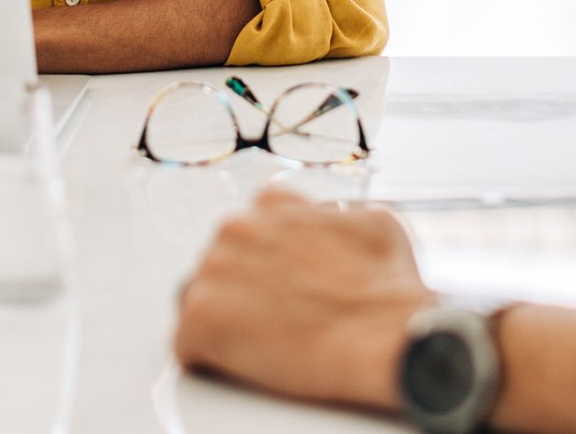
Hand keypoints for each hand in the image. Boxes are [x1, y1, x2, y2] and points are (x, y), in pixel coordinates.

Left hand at [175, 189, 432, 410]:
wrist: (386, 337)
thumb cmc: (387, 291)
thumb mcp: (374, 225)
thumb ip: (337, 217)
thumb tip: (332, 222)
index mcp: (271, 209)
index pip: (249, 225)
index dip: (265, 257)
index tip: (275, 280)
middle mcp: (236, 231)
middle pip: (220, 264)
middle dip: (242, 290)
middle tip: (273, 320)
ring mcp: (214, 274)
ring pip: (198, 299)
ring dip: (222, 321)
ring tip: (257, 345)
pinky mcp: (202, 321)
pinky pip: (187, 343)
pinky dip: (209, 358)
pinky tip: (241, 367)